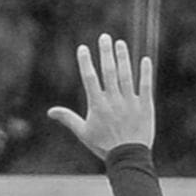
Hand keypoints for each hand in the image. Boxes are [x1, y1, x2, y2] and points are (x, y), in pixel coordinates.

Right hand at [46, 33, 154, 160]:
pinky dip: (145, 72)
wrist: (128, 158)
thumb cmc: (104, 145)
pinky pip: (145, 86)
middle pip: (109, 72)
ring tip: (120, 43)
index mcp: (97, 105)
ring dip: (123, 58)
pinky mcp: (145, 106)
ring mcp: (130, 102)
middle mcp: (113, 101)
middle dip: (106, 53)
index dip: (86, 62)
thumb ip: (68, 118)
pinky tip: (144, 59)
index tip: (83, 48)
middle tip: (104, 37)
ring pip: (126, 75)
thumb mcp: (83, 132)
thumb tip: (50, 112)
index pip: (90, 79)